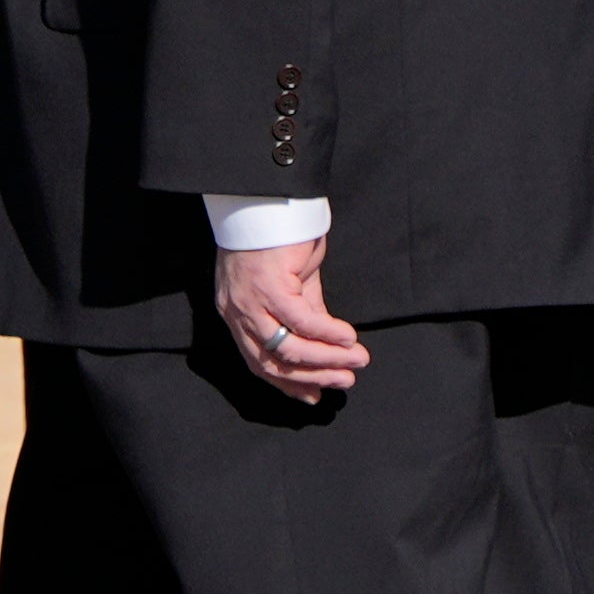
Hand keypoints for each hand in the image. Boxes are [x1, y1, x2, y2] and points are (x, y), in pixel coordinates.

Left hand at [215, 237, 369, 401]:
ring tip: (357, 360)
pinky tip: (349, 337)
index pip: (258, 363)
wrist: (268, 198)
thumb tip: (326, 345)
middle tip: (346, 381)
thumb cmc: (278, 235)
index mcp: (236, 314)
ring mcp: (249, 302)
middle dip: (313, 377)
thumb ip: (304, 313)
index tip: (315, 396)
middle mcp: (236, 313)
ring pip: (289, 348)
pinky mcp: (269, 287)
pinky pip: (302, 322)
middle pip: (272, 363)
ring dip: (327, 359)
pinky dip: (328, 334)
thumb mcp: (292, 283)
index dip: (288, 384)